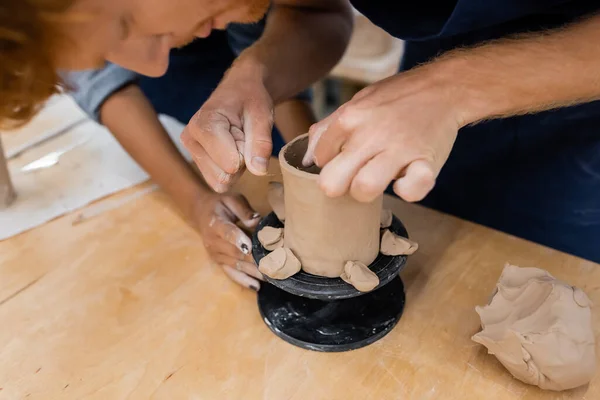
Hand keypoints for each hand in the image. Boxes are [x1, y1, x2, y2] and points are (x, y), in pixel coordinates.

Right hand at [181, 64, 273, 192]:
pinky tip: (230, 149)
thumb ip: (261, 143)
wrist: (239, 91)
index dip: (246, 153)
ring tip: (236, 141)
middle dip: (240, 162)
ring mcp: (191, 151)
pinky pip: (218, 181)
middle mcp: (190, 139)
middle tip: (242, 138)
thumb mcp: (262, 115)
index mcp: (203, 125)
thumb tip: (259, 171)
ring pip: (221, 181)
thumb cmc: (250, 99)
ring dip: (236, 167)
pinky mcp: (196, 160)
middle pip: (224, 176)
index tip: (245, 132)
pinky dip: (230, 169)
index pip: (230, 164)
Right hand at [193, 192, 263, 290]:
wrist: (202, 212)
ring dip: (253, 272)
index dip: (239, 239)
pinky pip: (231, 273)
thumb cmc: (221, 205)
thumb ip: (244, 210)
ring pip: (236, 265)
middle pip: (235, 253)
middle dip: (254, 260)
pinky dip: (244, 280)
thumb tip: (257, 221)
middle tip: (273, 264)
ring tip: (270, 276)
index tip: (250, 246)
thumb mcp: (232, 199)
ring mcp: (216, 255)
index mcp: (215, 223)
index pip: (228, 232)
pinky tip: (256, 286)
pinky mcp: (219, 263)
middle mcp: (213, 242)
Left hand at [303, 66, 462, 202]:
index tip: (347, 159)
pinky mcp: (426, 162)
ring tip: (377, 179)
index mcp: (349, 118)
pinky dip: (407, 190)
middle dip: (339, 187)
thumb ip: (328, 129)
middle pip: (332, 183)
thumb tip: (308, 159)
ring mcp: (398, 149)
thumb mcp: (357, 103)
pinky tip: (405, 179)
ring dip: (367, 191)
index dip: (332, 163)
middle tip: (353, 178)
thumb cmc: (396, 99)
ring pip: (364, 189)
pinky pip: (411, 191)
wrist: (443, 88)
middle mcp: (370, 134)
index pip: (321, 159)